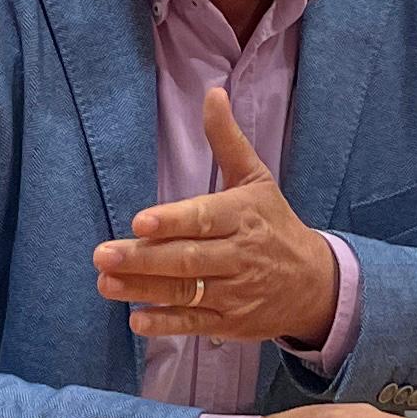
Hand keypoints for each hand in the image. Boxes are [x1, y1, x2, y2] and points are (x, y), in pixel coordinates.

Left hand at [93, 89, 339, 347]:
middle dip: (143, 258)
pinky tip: (136, 318)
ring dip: (144, 289)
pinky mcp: (230, 322)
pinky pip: (194, 323)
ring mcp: (234, 292)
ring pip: (186, 292)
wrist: (314, 284)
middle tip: (102, 255)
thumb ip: (227, 141)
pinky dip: (166, 323)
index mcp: (243, 216)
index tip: (139, 221)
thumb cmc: (274, 225)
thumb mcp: (257, 179)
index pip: (205, 219)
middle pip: (188, 259)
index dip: (173, 222)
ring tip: (105, 283)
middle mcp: (239, 256)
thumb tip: (212, 94)